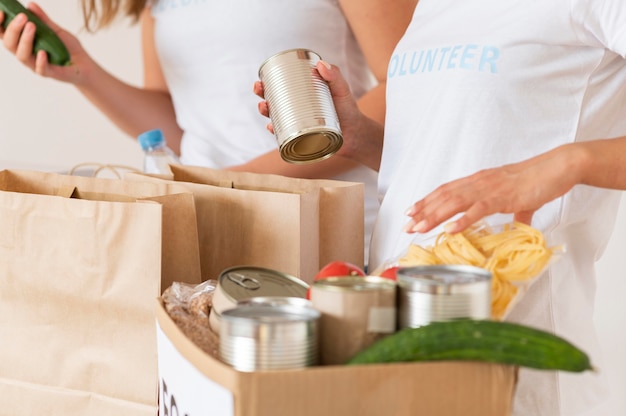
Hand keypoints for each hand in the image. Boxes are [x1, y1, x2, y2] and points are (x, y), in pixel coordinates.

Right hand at [1, 3, 88, 82]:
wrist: (85, 63)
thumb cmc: (67, 47)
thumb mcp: (55, 30)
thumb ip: (43, 19)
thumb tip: (30, 5)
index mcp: (23, 43)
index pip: (5, 35)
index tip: (1, 11)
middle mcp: (26, 55)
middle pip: (10, 44)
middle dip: (13, 29)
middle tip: (22, 17)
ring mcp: (36, 65)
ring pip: (22, 56)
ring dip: (25, 40)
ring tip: (32, 26)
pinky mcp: (49, 73)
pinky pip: (40, 69)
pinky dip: (40, 61)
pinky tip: (43, 52)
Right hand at [254, 60, 365, 158]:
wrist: (356, 135)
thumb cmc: (348, 109)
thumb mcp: (342, 90)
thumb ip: (335, 75)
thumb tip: (320, 64)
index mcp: (302, 96)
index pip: (280, 88)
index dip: (267, 83)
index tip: (261, 78)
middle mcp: (296, 111)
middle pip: (273, 101)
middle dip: (261, 96)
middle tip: (259, 90)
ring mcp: (297, 125)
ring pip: (275, 117)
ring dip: (265, 112)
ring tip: (264, 107)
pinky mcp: (300, 138)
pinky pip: (283, 136)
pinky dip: (276, 132)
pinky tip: (271, 127)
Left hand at [403, 144, 581, 233]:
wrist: (558, 167)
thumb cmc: (539, 180)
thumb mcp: (519, 198)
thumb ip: (515, 213)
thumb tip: (517, 226)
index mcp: (479, 181)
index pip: (445, 190)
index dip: (426, 200)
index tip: (411, 211)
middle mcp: (478, 182)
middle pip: (444, 196)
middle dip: (423, 211)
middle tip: (406, 225)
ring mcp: (489, 189)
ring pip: (455, 202)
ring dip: (435, 216)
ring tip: (419, 228)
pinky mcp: (504, 197)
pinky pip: (478, 209)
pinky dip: (462, 220)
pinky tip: (450, 229)